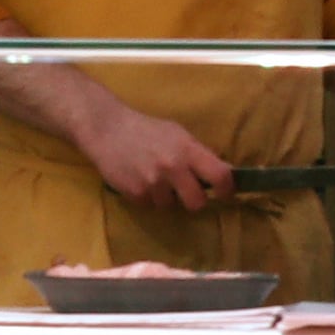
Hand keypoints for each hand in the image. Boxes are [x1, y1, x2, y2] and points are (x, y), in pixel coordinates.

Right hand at [84, 102, 231, 212]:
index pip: (220, 175)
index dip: (227, 189)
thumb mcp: (177, 134)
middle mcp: (173, 167)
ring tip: (154, 179)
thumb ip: (197, 154)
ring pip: (170, 206)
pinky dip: (147, 197)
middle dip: (193, 200)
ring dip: (165, 197)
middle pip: (197, 202)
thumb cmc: (146, 129)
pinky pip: (150, 205)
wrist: (107, 129)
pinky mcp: (136, 193)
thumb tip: (221, 174)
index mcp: (188, 149)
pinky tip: (139, 179)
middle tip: (187, 192)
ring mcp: (154, 182)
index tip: (224, 194)